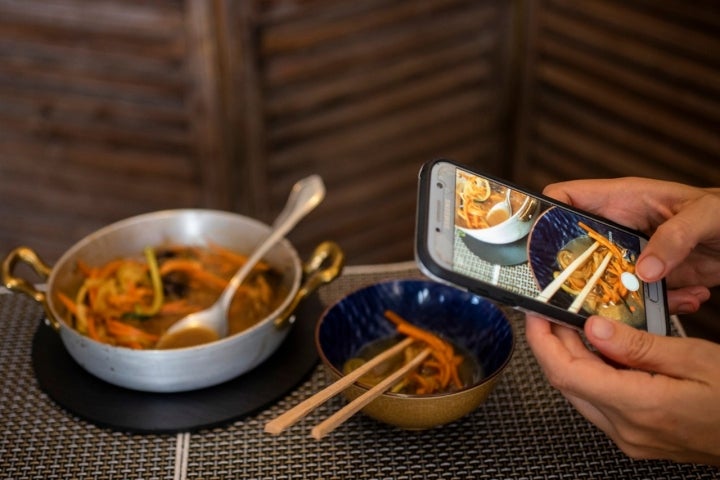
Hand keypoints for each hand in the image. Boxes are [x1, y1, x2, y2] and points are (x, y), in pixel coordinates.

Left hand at [525, 313, 719, 464]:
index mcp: (639, 406)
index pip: (566, 372)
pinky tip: (603, 351)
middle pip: (567, 382)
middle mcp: (626, 429)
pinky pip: (598, 402)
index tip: (537, 312)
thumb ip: (638, 345)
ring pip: (579, 392)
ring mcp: (629, 438)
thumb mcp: (695, 359)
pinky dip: (593, 374)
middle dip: (553, 344)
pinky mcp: (635, 438)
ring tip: (577, 325)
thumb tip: (593, 328)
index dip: (543, 340)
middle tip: (555, 312)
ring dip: (572, 358)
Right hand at [543, 178, 719, 313]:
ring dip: (618, 297)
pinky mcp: (651, 278)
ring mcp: (633, 255)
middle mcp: (621, 228)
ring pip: (602, 279)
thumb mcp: (706, 215)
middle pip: (575, 247)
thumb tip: (645, 270)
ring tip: (640, 303)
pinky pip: (638, 297)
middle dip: (572, 269)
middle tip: (572, 290)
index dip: (544, 214)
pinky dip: (658, 307)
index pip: (566, 198)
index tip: (533, 240)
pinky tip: (683, 301)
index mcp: (622, 200)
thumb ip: (675, 237)